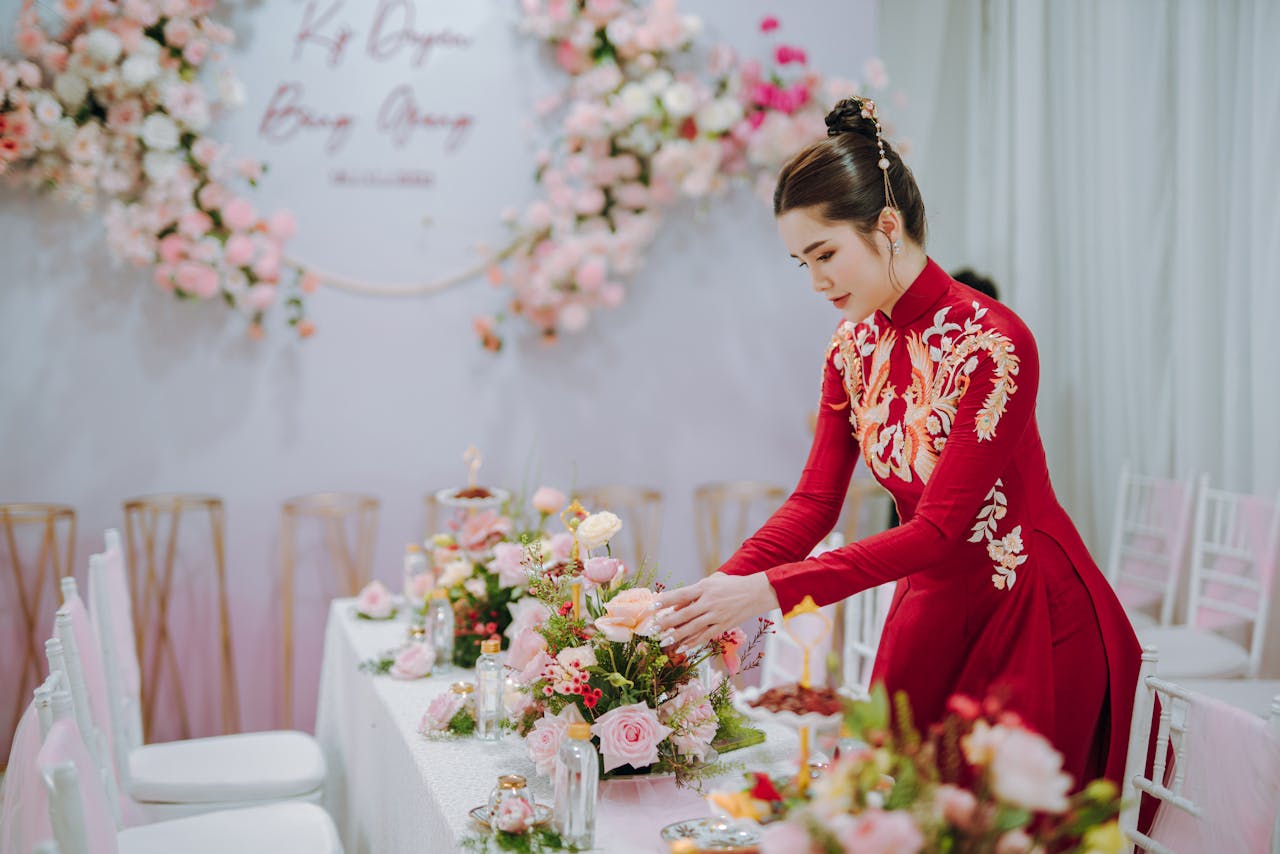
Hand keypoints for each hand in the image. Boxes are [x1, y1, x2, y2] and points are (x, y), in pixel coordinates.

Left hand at [655, 573, 778, 651]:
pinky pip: (705, 636)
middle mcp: (709, 601)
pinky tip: (681, 648)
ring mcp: (716, 615)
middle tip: (652, 630)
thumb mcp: (713, 581)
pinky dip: (692, 642)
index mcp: (705, 587)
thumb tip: (675, 603)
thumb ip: (695, 591)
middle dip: (666, 623)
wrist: (756, 593)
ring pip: (692, 628)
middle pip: (684, 614)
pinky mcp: (723, 626)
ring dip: (676, 636)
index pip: (681, 594)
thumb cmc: (731, 584)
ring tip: (662, 642)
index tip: (652, 606)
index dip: (665, 601)